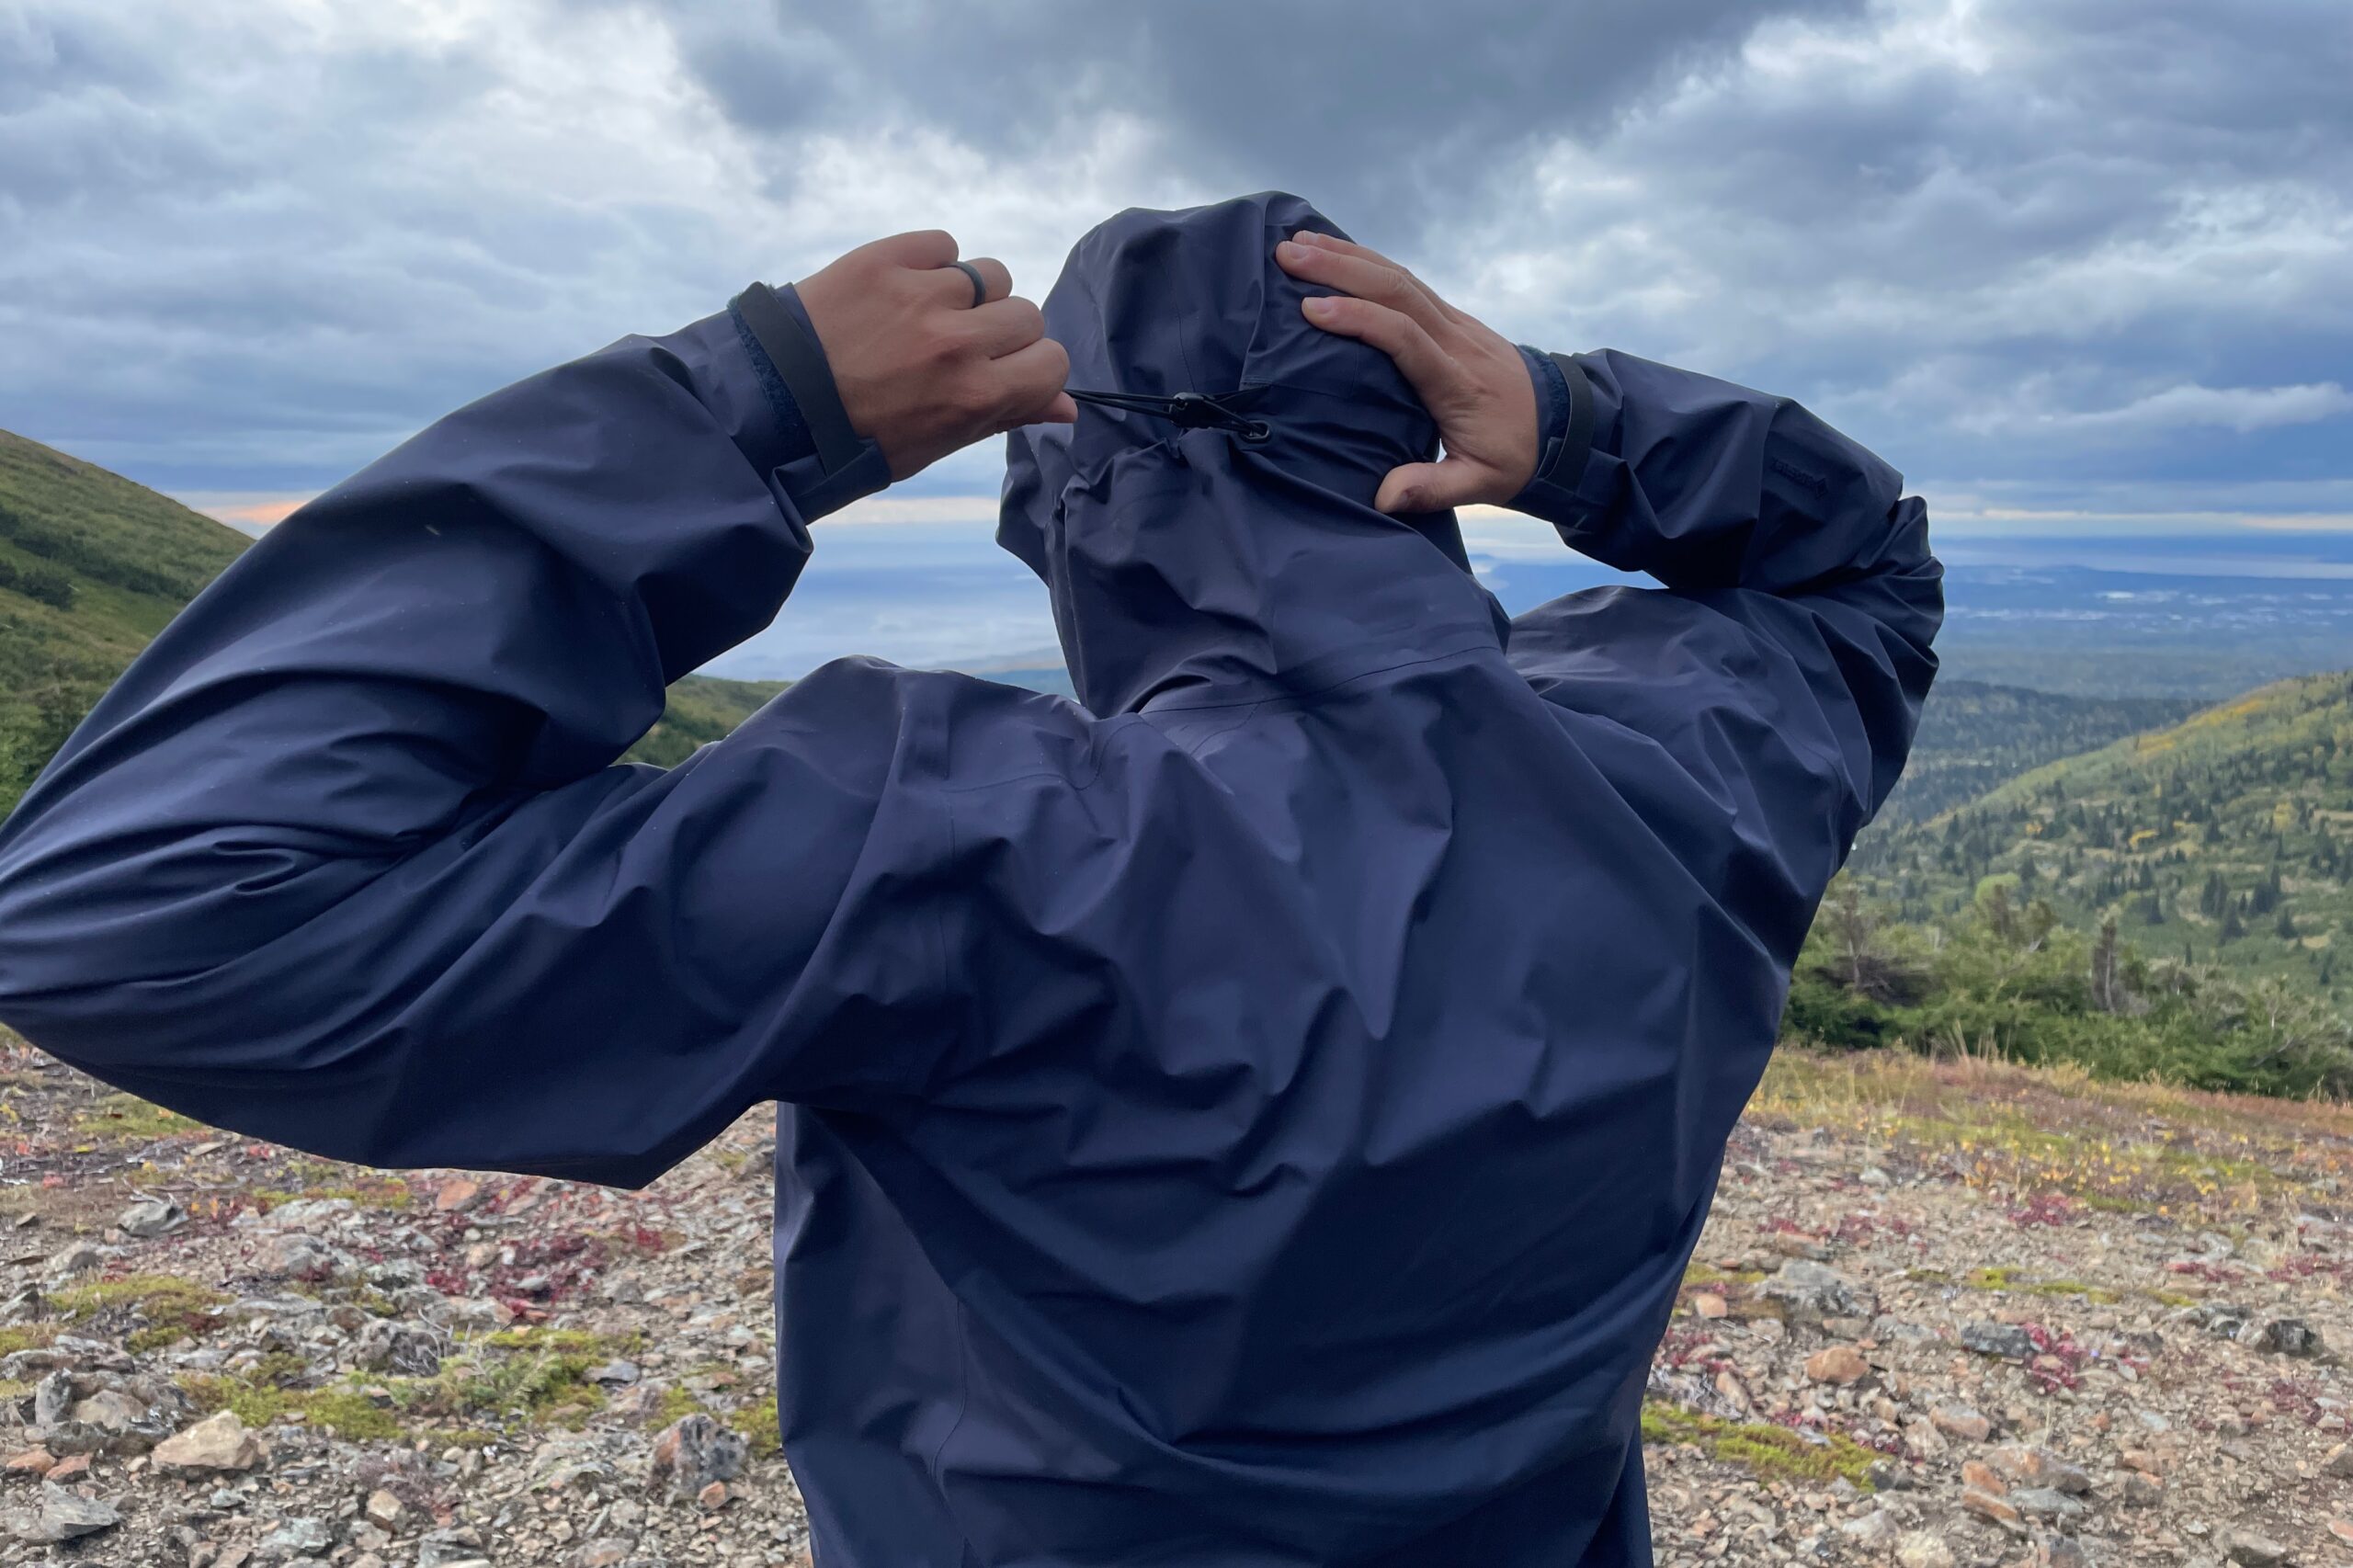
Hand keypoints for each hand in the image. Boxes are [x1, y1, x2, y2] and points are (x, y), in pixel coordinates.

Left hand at [795, 231, 1075, 481]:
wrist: (771, 403)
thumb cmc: (857, 438)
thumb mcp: (937, 442)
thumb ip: (1005, 415)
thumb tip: (1066, 407)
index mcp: (975, 395)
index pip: (1052, 361)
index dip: (1032, 368)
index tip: (1005, 372)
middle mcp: (958, 342)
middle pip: (1025, 315)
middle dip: (1001, 333)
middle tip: (958, 348)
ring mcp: (922, 295)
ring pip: (988, 275)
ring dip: (969, 295)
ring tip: (927, 316)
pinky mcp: (885, 259)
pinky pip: (942, 245)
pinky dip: (933, 262)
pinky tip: (904, 290)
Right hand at [1275, 230, 1539, 513]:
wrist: (1565, 424)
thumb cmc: (1515, 455)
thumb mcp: (1481, 483)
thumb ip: (1431, 488)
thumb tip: (1382, 498)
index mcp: (1456, 381)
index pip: (1405, 338)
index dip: (1359, 319)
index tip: (1312, 311)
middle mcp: (1455, 340)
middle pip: (1398, 290)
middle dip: (1340, 268)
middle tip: (1287, 255)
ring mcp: (1456, 323)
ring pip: (1401, 277)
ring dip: (1348, 256)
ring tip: (1298, 242)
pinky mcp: (1452, 318)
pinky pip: (1407, 282)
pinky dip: (1368, 262)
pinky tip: (1335, 252)